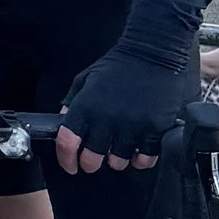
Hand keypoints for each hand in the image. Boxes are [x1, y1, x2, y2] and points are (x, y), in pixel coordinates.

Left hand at [56, 37, 188, 174]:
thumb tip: (63, 124)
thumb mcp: (86, 78)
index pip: (67, 142)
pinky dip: (140, 159)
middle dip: (90, 163)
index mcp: (86, 106)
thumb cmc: (119, 64)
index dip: (65, 159)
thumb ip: (73, 103)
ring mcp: (132, 126)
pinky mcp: (155, 129)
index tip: (69, 165)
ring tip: (119, 147)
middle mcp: (107, 119)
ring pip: (118, 162)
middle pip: (92, 159)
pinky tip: (138, 150)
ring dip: (116, 159)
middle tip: (94, 159)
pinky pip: (145, 159)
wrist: (152, 52)